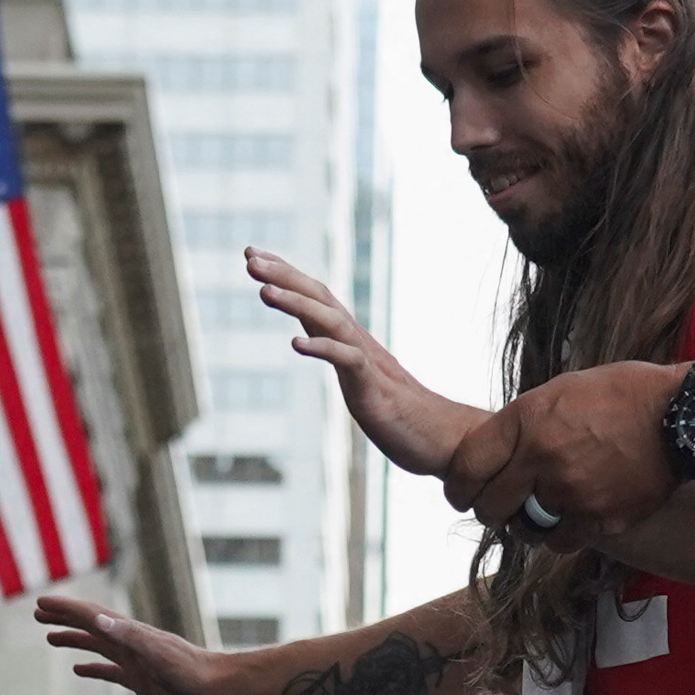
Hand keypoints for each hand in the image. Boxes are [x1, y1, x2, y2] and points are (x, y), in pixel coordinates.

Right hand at [36, 592, 253, 694]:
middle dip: (64, 618)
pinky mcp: (142, 681)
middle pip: (90, 626)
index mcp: (130, 634)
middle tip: (38, 613)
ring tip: (50, 637)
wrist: (220, 692)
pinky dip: (92, 668)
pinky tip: (79, 670)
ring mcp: (136, 662)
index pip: (91, 616)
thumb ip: (129, 635)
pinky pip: (110, 672)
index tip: (40, 603)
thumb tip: (98, 618)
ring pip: (97, 646)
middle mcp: (130, 644)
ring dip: (74, 639)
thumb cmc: (193, 673)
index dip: (65, 609)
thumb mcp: (158, 653)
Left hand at [243, 248, 482, 474]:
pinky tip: (296, 343)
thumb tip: (310, 336)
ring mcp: (368, 363)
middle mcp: (358, 342)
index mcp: (352, 340)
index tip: (253, 255)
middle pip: (320, 297)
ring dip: (296, 303)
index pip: (316, 297)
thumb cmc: (403, 415)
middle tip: (249, 258)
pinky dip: (323, 348)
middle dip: (283, 275)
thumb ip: (338, 353)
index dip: (285, 274)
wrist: (445, 439)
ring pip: (330, 321)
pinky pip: (349, 361)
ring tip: (263, 291)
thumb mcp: (360, 378)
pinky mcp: (375, 388)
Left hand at [441, 361, 683, 544]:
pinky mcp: (598, 518)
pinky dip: (562, 533)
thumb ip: (523, 423)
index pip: (467, 468)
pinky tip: (574, 515)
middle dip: (491, 510)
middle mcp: (542, 457)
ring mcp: (570, 492)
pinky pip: (559, 541)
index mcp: (527, 420)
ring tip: (544, 507)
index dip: (458, 488)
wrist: (683, 417)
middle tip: (501, 507)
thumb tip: (495, 453)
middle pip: (490, 507)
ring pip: (524, 529)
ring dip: (528, 524)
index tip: (462, 494)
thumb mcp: (562, 390)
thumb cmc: (623, 397)